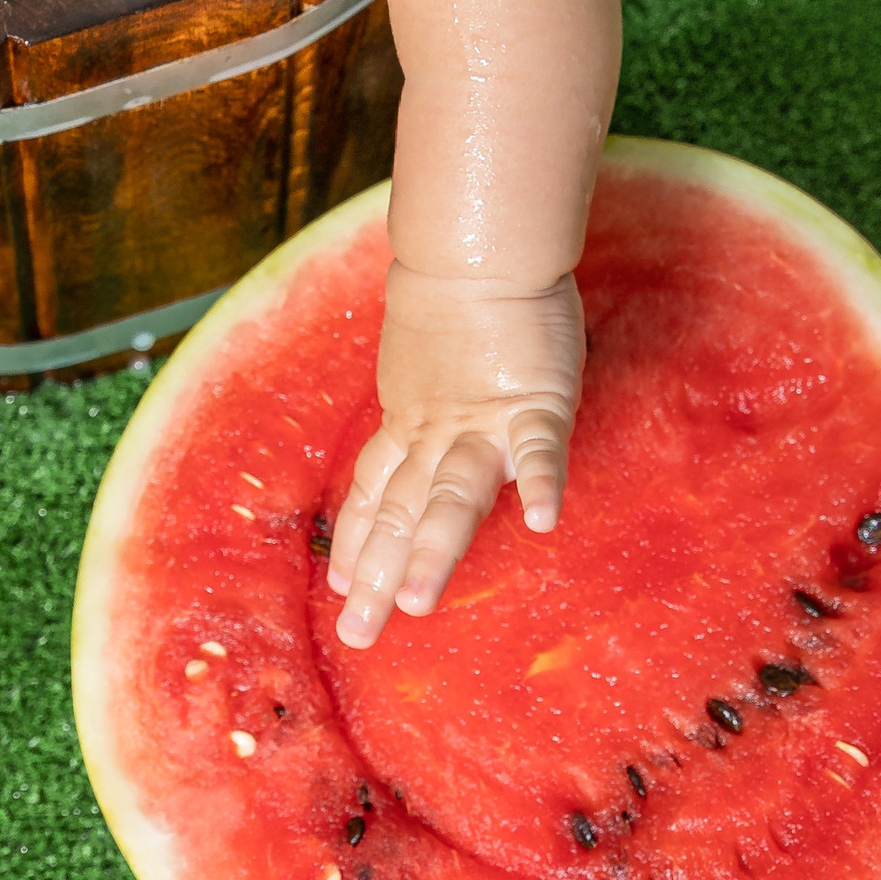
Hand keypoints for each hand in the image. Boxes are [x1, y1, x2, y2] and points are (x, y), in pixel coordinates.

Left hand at [325, 265, 584, 649]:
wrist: (479, 245)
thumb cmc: (459, 300)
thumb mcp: (423, 364)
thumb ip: (421, 408)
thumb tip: (409, 438)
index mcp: (410, 423)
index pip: (374, 493)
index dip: (355, 541)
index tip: (338, 588)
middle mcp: (437, 433)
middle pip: (401, 510)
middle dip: (377, 573)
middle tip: (358, 634)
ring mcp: (483, 421)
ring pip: (454, 493)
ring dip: (433, 548)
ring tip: (416, 603)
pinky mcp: (534, 399)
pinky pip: (540, 446)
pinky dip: (540, 481)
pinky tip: (542, 522)